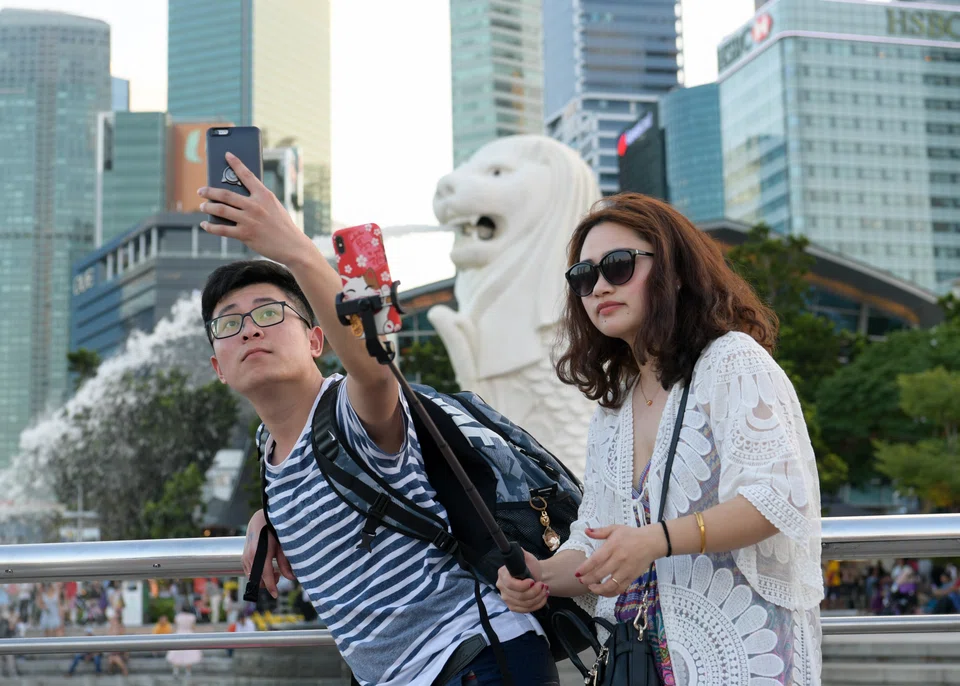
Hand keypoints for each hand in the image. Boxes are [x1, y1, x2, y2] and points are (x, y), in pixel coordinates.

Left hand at [198, 152, 314, 266]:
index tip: (227, 155)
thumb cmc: (283, 226)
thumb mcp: (274, 207)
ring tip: (202, 206)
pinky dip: (211, 227)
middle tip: (201, 190)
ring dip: (208, 207)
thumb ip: (259, 200)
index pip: (247, 175)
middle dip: (210, 191)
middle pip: (226, 194)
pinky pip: (222, 229)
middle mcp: (255, 205)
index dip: (235, 163)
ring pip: (221, 210)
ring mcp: (249, 220)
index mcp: (264, 195)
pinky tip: (205, 224)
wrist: (293, 246)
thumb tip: (237, 199)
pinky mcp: (245, 234)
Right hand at [241, 510, 295, 598]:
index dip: (271, 587)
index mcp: (261, 554)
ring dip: (263, 578)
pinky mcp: (243, 557)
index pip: (266, 576)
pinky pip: (249, 571)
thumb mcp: (282, 546)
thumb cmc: (274, 531)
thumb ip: (285, 563)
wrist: (260, 519)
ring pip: (252, 577)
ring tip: (273, 570)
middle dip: (268, 582)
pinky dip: (257, 573)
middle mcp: (250, 557)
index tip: (276, 595)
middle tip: (278, 575)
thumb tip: (291, 578)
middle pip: (258, 580)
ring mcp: (244, 557)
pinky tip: (266, 566)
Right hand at [496, 549, 547, 612]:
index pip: (510, 584)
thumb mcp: (526, 557)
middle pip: (519, 596)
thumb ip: (521, 553)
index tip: (533, 581)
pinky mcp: (514, 607)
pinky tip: (543, 597)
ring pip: (524, 604)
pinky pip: (526, 610)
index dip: (522, 585)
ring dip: (537, 598)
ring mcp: (507, 599)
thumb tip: (516, 549)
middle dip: (534, 592)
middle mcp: (502, 588)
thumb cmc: (530, 566)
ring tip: (545, 590)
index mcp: (502, 574)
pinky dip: (537, 604)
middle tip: (543, 585)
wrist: (536, 576)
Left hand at [575, 525, 666, 597]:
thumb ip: (599, 531)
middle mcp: (618, 559)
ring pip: (610, 585)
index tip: (577, 573)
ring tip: (591, 588)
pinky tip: (603, 591)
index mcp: (613, 547)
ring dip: (598, 589)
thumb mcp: (615, 529)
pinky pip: (620, 589)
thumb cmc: (631, 534)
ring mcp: (626, 570)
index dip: (585, 568)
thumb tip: (586, 531)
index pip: (596, 560)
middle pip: (600, 574)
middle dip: (588, 580)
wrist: (651, 542)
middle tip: (581, 581)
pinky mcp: (632, 577)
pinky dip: (610, 593)